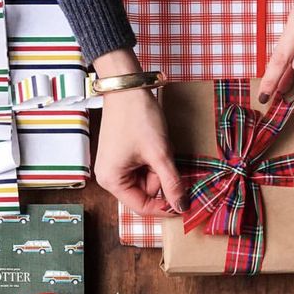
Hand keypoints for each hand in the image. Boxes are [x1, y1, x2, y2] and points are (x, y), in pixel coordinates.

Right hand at [94, 48, 187, 215]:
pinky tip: (154, 144)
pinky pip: (143, 168)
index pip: (142, 207)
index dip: (164, 207)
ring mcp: (115, 166)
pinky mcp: (121, 156)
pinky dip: (154, 160)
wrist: (127, 85)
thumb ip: (172, 184)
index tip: (184, 202)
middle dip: (161, 179)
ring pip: (147, 180)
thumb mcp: (160, 154)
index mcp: (112, 181)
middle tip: (165, 157)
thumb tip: (182, 207)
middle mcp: (109, 178)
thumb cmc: (138, 117)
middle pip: (145, 193)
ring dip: (159, 168)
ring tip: (159, 146)